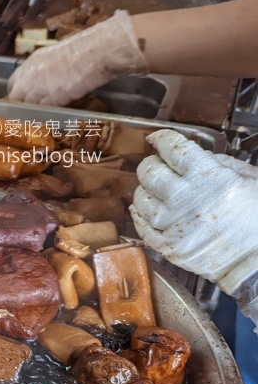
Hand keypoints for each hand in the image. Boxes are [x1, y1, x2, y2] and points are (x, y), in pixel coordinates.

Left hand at [7, 10, 147, 106]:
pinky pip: (41, 110)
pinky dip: (44, 114)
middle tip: (28, 111)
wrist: (99, 50)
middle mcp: (31, 73)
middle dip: (20, 105)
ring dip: (32, 111)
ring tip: (39, 115)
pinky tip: (50, 115)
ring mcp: (40, 86)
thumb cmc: (85, 48)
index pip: (13, 82)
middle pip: (15, 96)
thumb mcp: (57, 55)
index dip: (17, 92)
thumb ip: (45, 68)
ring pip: (26, 105)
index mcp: (32, 61)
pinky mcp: (53, 98)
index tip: (21, 99)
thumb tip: (43, 79)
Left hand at [130, 130, 257, 294]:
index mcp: (206, 176)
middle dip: (151, 163)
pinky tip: (143, 210)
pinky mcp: (166, 245)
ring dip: (144, 189)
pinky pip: (140, 226)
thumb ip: (221, 163)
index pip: (172, 147)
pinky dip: (138, 215)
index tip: (156, 138)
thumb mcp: (250, 179)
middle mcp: (183, 197)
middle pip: (149, 171)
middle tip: (156, 164)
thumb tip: (197, 156)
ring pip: (140, 197)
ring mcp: (171, 223)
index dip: (161, 138)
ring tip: (154, 189)